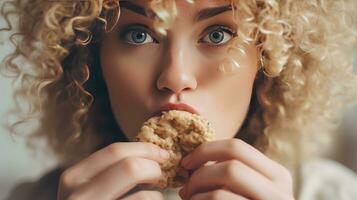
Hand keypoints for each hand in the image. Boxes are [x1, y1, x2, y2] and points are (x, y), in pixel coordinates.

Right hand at [57, 142, 168, 199]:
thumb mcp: (90, 189)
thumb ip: (111, 171)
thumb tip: (153, 153)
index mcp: (73, 179)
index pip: (115, 151)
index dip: (144, 149)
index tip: (163, 154)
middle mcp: (79, 198)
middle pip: (131, 168)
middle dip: (154, 168)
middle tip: (162, 175)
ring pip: (146, 197)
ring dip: (158, 196)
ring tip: (155, 197)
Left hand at [178, 139, 294, 199]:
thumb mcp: (248, 189)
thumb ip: (232, 174)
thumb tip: (192, 161)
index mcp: (277, 176)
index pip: (237, 148)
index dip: (205, 150)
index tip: (186, 163)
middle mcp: (279, 193)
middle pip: (229, 167)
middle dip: (198, 176)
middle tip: (185, 189)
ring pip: (219, 193)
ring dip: (195, 197)